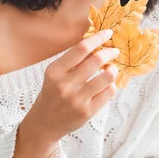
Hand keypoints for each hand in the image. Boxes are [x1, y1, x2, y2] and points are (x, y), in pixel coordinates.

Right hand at [16, 29, 118, 154]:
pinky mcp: (87, 112)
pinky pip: (109, 92)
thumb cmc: (52, 94)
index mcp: (55, 71)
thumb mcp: (55, 74)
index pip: (81, 49)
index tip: (107, 33)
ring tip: (111, 68)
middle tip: (113, 51)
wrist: (44, 124)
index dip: (98, 38)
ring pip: (107, 77)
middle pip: (96, 60)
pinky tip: (107, 84)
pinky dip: (112, 84)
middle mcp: (65, 85)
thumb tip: (97, 43)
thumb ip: (73, 60)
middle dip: (109, 52)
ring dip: (113, 69)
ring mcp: (77, 100)